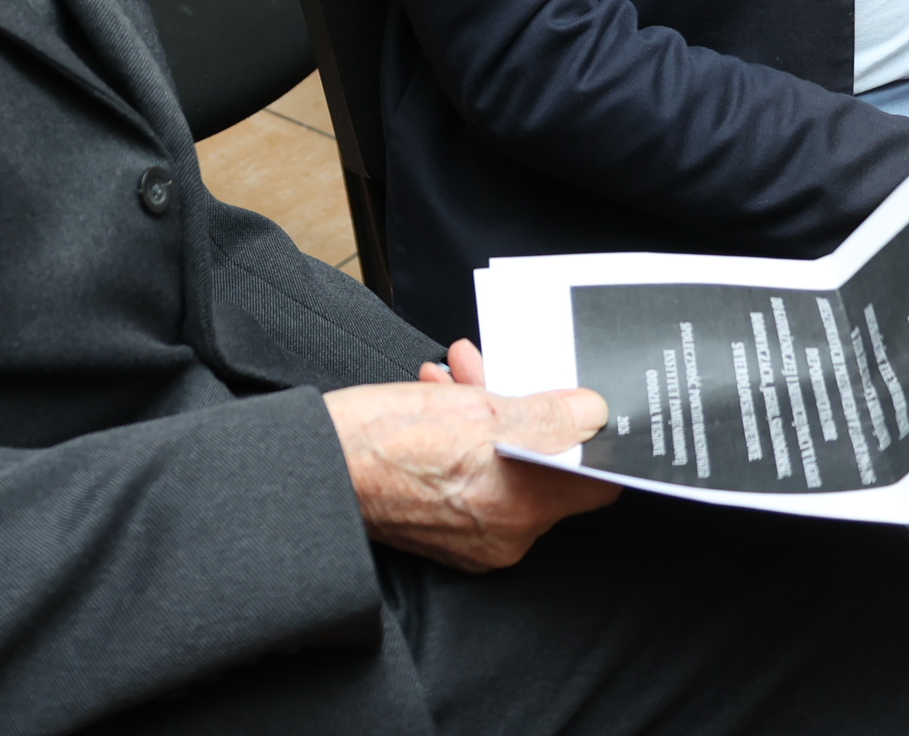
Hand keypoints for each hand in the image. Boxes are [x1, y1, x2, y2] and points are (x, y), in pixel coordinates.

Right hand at [326, 339, 618, 572]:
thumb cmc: (380, 443)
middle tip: (499, 370)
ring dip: (488, 413)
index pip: (595, 483)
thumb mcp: (475, 409)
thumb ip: (544, 414)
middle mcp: (503, 535)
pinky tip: (439, 398)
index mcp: (520, 509)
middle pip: (543, 466)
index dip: (592, 438)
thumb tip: (590, 412)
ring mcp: (471, 538)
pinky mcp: (441, 529)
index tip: (579, 405)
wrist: (313, 469)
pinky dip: (463, 439)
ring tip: (458, 375)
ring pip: (503, 465)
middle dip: (523, 406)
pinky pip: (472, 480)